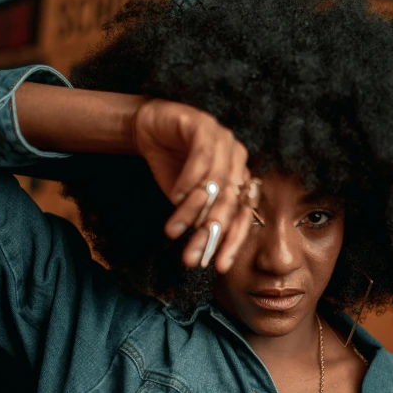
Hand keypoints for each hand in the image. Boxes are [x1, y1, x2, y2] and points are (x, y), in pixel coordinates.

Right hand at [132, 98, 252, 272]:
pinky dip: (190, 179)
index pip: (243, 216)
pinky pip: (202, 157)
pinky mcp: (205, 125)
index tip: (218, 267)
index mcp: (240, 180)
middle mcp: (237, 161)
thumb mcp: (187, 201)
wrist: (149, 130)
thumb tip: (202, 253)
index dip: (232, 242)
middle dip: (210, 232)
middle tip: (192, 255)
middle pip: (230, 202)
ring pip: (215, 182)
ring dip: (193, 210)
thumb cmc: (172, 167)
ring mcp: (224, 140)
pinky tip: (176, 195)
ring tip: (173, 230)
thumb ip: (198, 219)